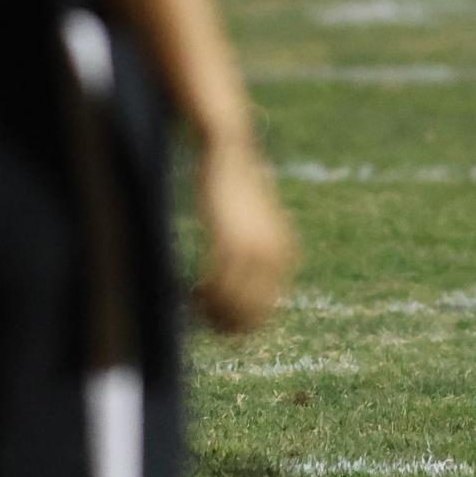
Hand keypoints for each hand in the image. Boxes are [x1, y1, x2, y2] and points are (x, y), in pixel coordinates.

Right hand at [193, 136, 297, 335]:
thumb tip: (235, 292)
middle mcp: (276, 256)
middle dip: (224, 323)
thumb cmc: (235, 189)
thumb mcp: (253, 225)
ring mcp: (255, 250)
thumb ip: (253, 255)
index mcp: (285, 255)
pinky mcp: (231, 240)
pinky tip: (190, 292)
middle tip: (201, 320)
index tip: (218, 324)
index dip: (241, 324)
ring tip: (193, 305)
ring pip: (232, 303)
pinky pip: (217, 285)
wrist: (231, 152)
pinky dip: (203, 296)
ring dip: (210, 312)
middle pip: (251, 313)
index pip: (266, 309)